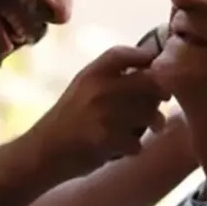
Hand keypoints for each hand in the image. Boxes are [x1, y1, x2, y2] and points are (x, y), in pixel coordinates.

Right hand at [31, 45, 171, 171]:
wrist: (42, 151)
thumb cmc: (69, 118)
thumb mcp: (85, 86)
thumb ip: (113, 76)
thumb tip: (156, 70)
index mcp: (93, 72)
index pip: (128, 53)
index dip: (148, 58)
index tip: (157, 69)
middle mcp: (99, 88)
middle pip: (150, 81)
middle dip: (162, 92)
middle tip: (164, 99)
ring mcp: (103, 114)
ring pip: (150, 113)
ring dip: (155, 122)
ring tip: (152, 126)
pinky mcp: (106, 140)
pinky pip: (138, 142)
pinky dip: (135, 148)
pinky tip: (125, 148)